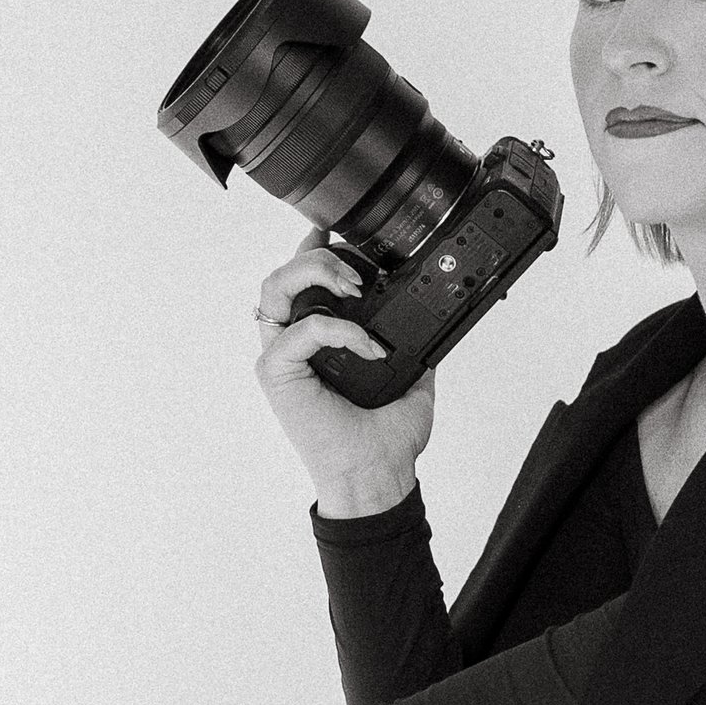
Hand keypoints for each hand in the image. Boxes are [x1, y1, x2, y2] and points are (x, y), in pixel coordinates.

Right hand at [254, 223, 436, 513]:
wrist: (378, 473)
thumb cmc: (384, 436)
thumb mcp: (408, 374)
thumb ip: (408, 341)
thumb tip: (432, 315)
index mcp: (315, 340)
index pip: (300, 280)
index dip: (311, 249)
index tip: (335, 231)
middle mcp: (292, 343)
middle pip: (280, 274)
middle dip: (316, 256)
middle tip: (357, 272)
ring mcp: (280, 357)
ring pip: (273, 290)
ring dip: (314, 276)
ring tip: (353, 288)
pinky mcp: (276, 374)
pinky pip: (299, 331)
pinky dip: (336, 329)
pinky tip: (367, 344)